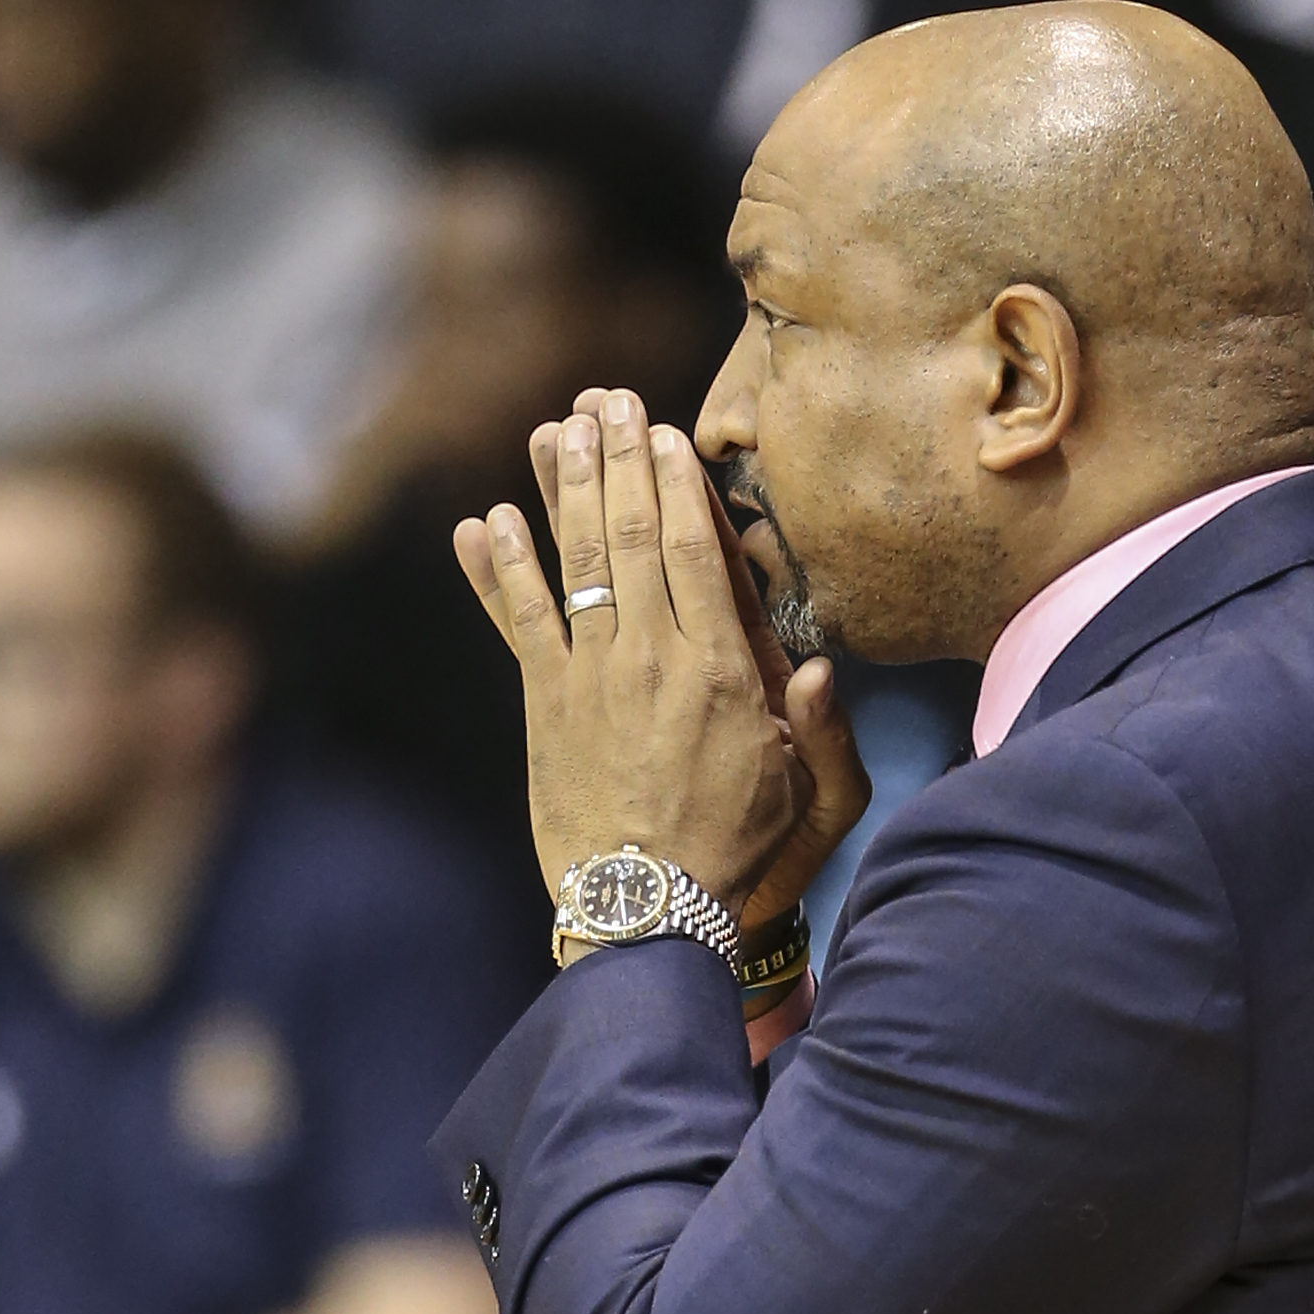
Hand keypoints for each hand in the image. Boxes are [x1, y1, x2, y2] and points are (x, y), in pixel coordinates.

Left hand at [454, 387, 869, 934]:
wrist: (649, 914)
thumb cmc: (741, 856)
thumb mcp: (817, 800)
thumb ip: (828, 732)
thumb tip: (822, 667)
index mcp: (724, 674)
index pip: (698, 554)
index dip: (676, 485)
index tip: (665, 433)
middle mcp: (654, 661)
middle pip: (633, 535)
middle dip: (619, 459)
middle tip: (608, 399)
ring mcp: (593, 679)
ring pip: (576, 562)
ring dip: (563, 489)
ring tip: (558, 429)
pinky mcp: (547, 705)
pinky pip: (520, 621)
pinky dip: (500, 569)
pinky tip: (486, 522)